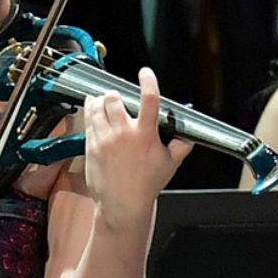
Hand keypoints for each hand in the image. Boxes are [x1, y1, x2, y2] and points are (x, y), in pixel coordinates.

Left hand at [80, 68, 191, 234]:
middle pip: (114, 97)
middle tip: (118, 97)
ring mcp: (105, 139)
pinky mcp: (91, 145)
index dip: (148, 80)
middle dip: (115, 94)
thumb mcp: (170, 164)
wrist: (122, 204)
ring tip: (102, 100)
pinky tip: (93, 112)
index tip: (145, 73)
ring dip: (100, 100)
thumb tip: (189, 135)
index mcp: (145, 135)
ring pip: (97, 105)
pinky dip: (90, 112)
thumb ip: (181, 146)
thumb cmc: (146, 186)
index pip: (149, 99)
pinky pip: (88, 120)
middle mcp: (124, 133)